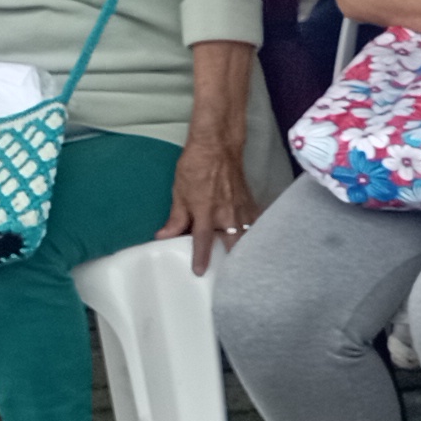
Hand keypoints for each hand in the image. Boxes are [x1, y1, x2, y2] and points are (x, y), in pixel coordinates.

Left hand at [158, 131, 256, 275]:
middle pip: (233, 243)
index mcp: (206, 211)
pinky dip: (256, 232)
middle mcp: (227, 213)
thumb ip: (176, 217)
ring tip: (246, 262)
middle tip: (230, 274)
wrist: (218, 146)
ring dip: (246, 248)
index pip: (203, 240)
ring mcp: (241, 208)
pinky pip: (256, 222)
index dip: (201, 258)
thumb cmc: (195, 166)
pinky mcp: (250, 201)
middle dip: (232, 259)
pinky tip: (256, 239)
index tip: (199, 272)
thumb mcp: (179, 192)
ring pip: (248, 235)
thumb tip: (164, 235)